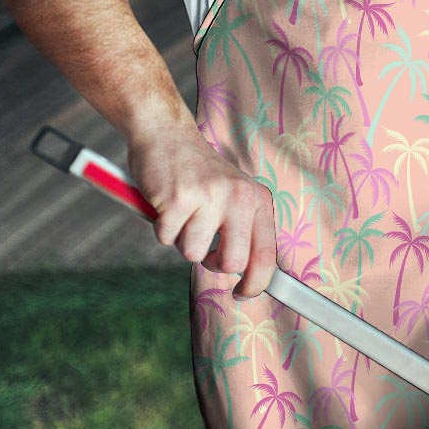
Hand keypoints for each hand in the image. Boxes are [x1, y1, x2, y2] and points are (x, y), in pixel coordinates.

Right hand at [128, 125, 275, 299]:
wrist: (167, 134)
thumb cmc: (199, 174)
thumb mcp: (234, 194)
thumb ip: (244, 229)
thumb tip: (250, 276)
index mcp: (257, 199)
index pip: (266, 254)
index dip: (257, 283)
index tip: (243, 293)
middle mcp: (238, 197)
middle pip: (232, 262)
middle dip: (213, 263)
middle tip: (204, 246)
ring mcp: (208, 197)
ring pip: (193, 253)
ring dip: (182, 240)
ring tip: (183, 213)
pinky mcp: (178, 199)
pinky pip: (166, 238)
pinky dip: (162, 228)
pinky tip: (167, 204)